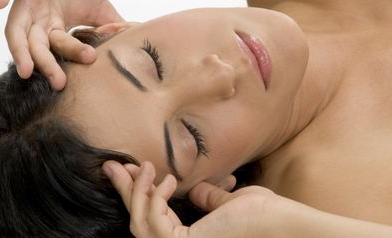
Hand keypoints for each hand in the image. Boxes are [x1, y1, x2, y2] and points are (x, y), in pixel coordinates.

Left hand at [0, 0, 122, 89]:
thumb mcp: (99, 4)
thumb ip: (111, 25)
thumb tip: (134, 40)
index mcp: (53, 25)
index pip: (58, 49)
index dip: (67, 62)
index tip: (81, 75)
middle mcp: (37, 17)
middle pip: (37, 46)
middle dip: (46, 64)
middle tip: (59, 82)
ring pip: (17, 27)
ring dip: (19, 48)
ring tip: (25, 68)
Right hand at [103, 161, 283, 237]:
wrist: (280, 221)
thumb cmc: (263, 214)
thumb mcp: (229, 203)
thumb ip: (209, 200)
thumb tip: (194, 191)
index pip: (155, 219)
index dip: (140, 195)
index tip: (131, 170)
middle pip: (139, 222)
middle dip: (126, 192)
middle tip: (112, 166)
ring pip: (139, 224)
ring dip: (137, 193)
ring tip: (146, 166)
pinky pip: (153, 222)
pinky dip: (154, 198)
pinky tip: (165, 178)